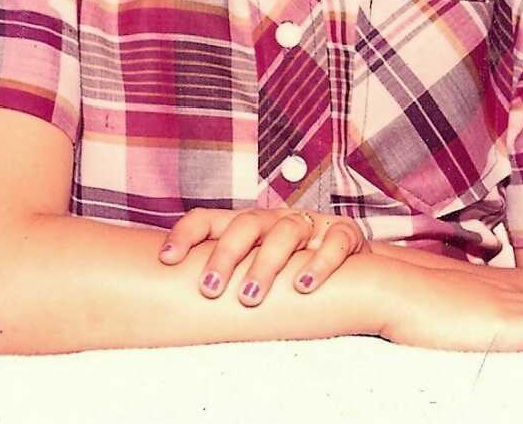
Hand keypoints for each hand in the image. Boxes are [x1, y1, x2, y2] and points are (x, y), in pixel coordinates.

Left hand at [158, 206, 369, 305]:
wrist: (355, 266)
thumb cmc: (293, 270)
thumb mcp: (256, 267)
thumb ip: (224, 276)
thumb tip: (167, 304)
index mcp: (247, 226)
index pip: (209, 218)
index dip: (186, 234)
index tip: (166, 260)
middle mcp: (274, 220)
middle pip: (245, 225)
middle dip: (225, 255)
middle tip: (209, 289)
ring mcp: (310, 224)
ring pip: (286, 231)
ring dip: (267, 263)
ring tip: (251, 297)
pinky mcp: (345, 234)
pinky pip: (334, 241)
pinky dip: (320, 261)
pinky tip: (305, 286)